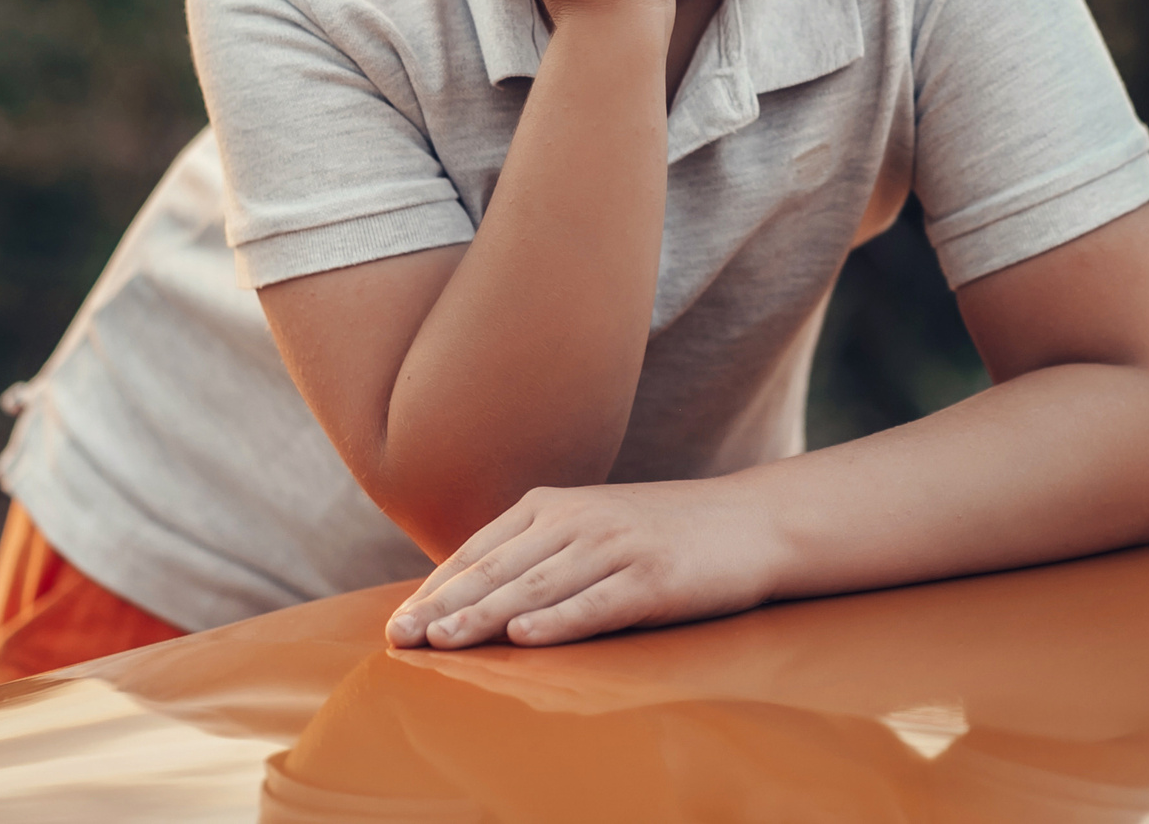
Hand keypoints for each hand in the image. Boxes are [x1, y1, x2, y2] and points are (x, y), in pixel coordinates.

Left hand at [385, 479, 787, 649]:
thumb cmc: (665, 532)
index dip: (436, 588)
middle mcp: (579, 520)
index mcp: (555, 505)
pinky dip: (558, 620)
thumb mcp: (594, 525)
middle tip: (398, 639)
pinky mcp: (653, 578)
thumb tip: (472, 592)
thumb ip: (539, 549)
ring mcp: (617, 546)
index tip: (397, 621)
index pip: (480, 549)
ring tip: (442, 642)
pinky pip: (596, 603)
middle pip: (497, 569)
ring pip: (536, 587)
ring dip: (484, 616)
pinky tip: (524, 637)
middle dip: (443, 606)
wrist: (752, 522)